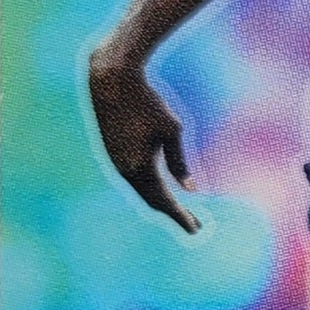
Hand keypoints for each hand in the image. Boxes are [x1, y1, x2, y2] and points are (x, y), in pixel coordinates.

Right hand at [87, 48, 200, 233]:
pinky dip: (149, 189)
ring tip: (182, 211)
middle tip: (196, 225)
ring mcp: (115, 162)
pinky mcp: (113, 153)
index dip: (181, 217)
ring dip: (161, 203)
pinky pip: (133, 180)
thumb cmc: (146, 102)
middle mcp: (124, 169)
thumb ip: (179, 162)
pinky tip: (161, 189)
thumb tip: (192, 190)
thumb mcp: (171, 130)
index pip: (164, 202)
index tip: (198, 230)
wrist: (111, 80)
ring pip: (141, 192)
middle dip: (174, 214)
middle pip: (152, 202)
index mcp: (140, 167)